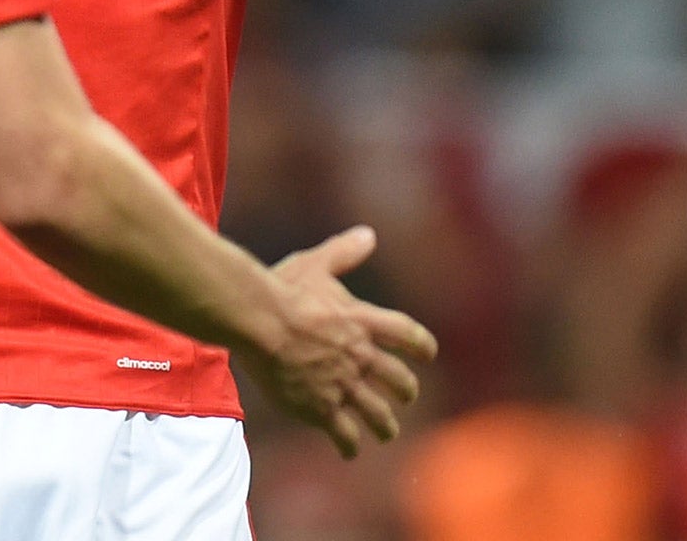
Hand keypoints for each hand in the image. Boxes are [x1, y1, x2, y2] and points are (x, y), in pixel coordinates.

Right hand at [240, 226, 437, 458]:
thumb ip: (344, 253)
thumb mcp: (316, 264)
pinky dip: (350, 445)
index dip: (421, 345)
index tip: (428, 354)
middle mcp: (360, 356)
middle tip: (406, 396)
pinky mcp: (321, 408)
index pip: (407, 335)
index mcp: (363, 321)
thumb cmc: (283, 289)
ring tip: (386, 431)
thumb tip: (369, 235)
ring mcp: (343, 385)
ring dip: (385, 425)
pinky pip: (344, 434)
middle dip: (405, 391)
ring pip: (378, 414)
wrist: (258, 321)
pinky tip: (349, 451)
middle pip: (399, 381)